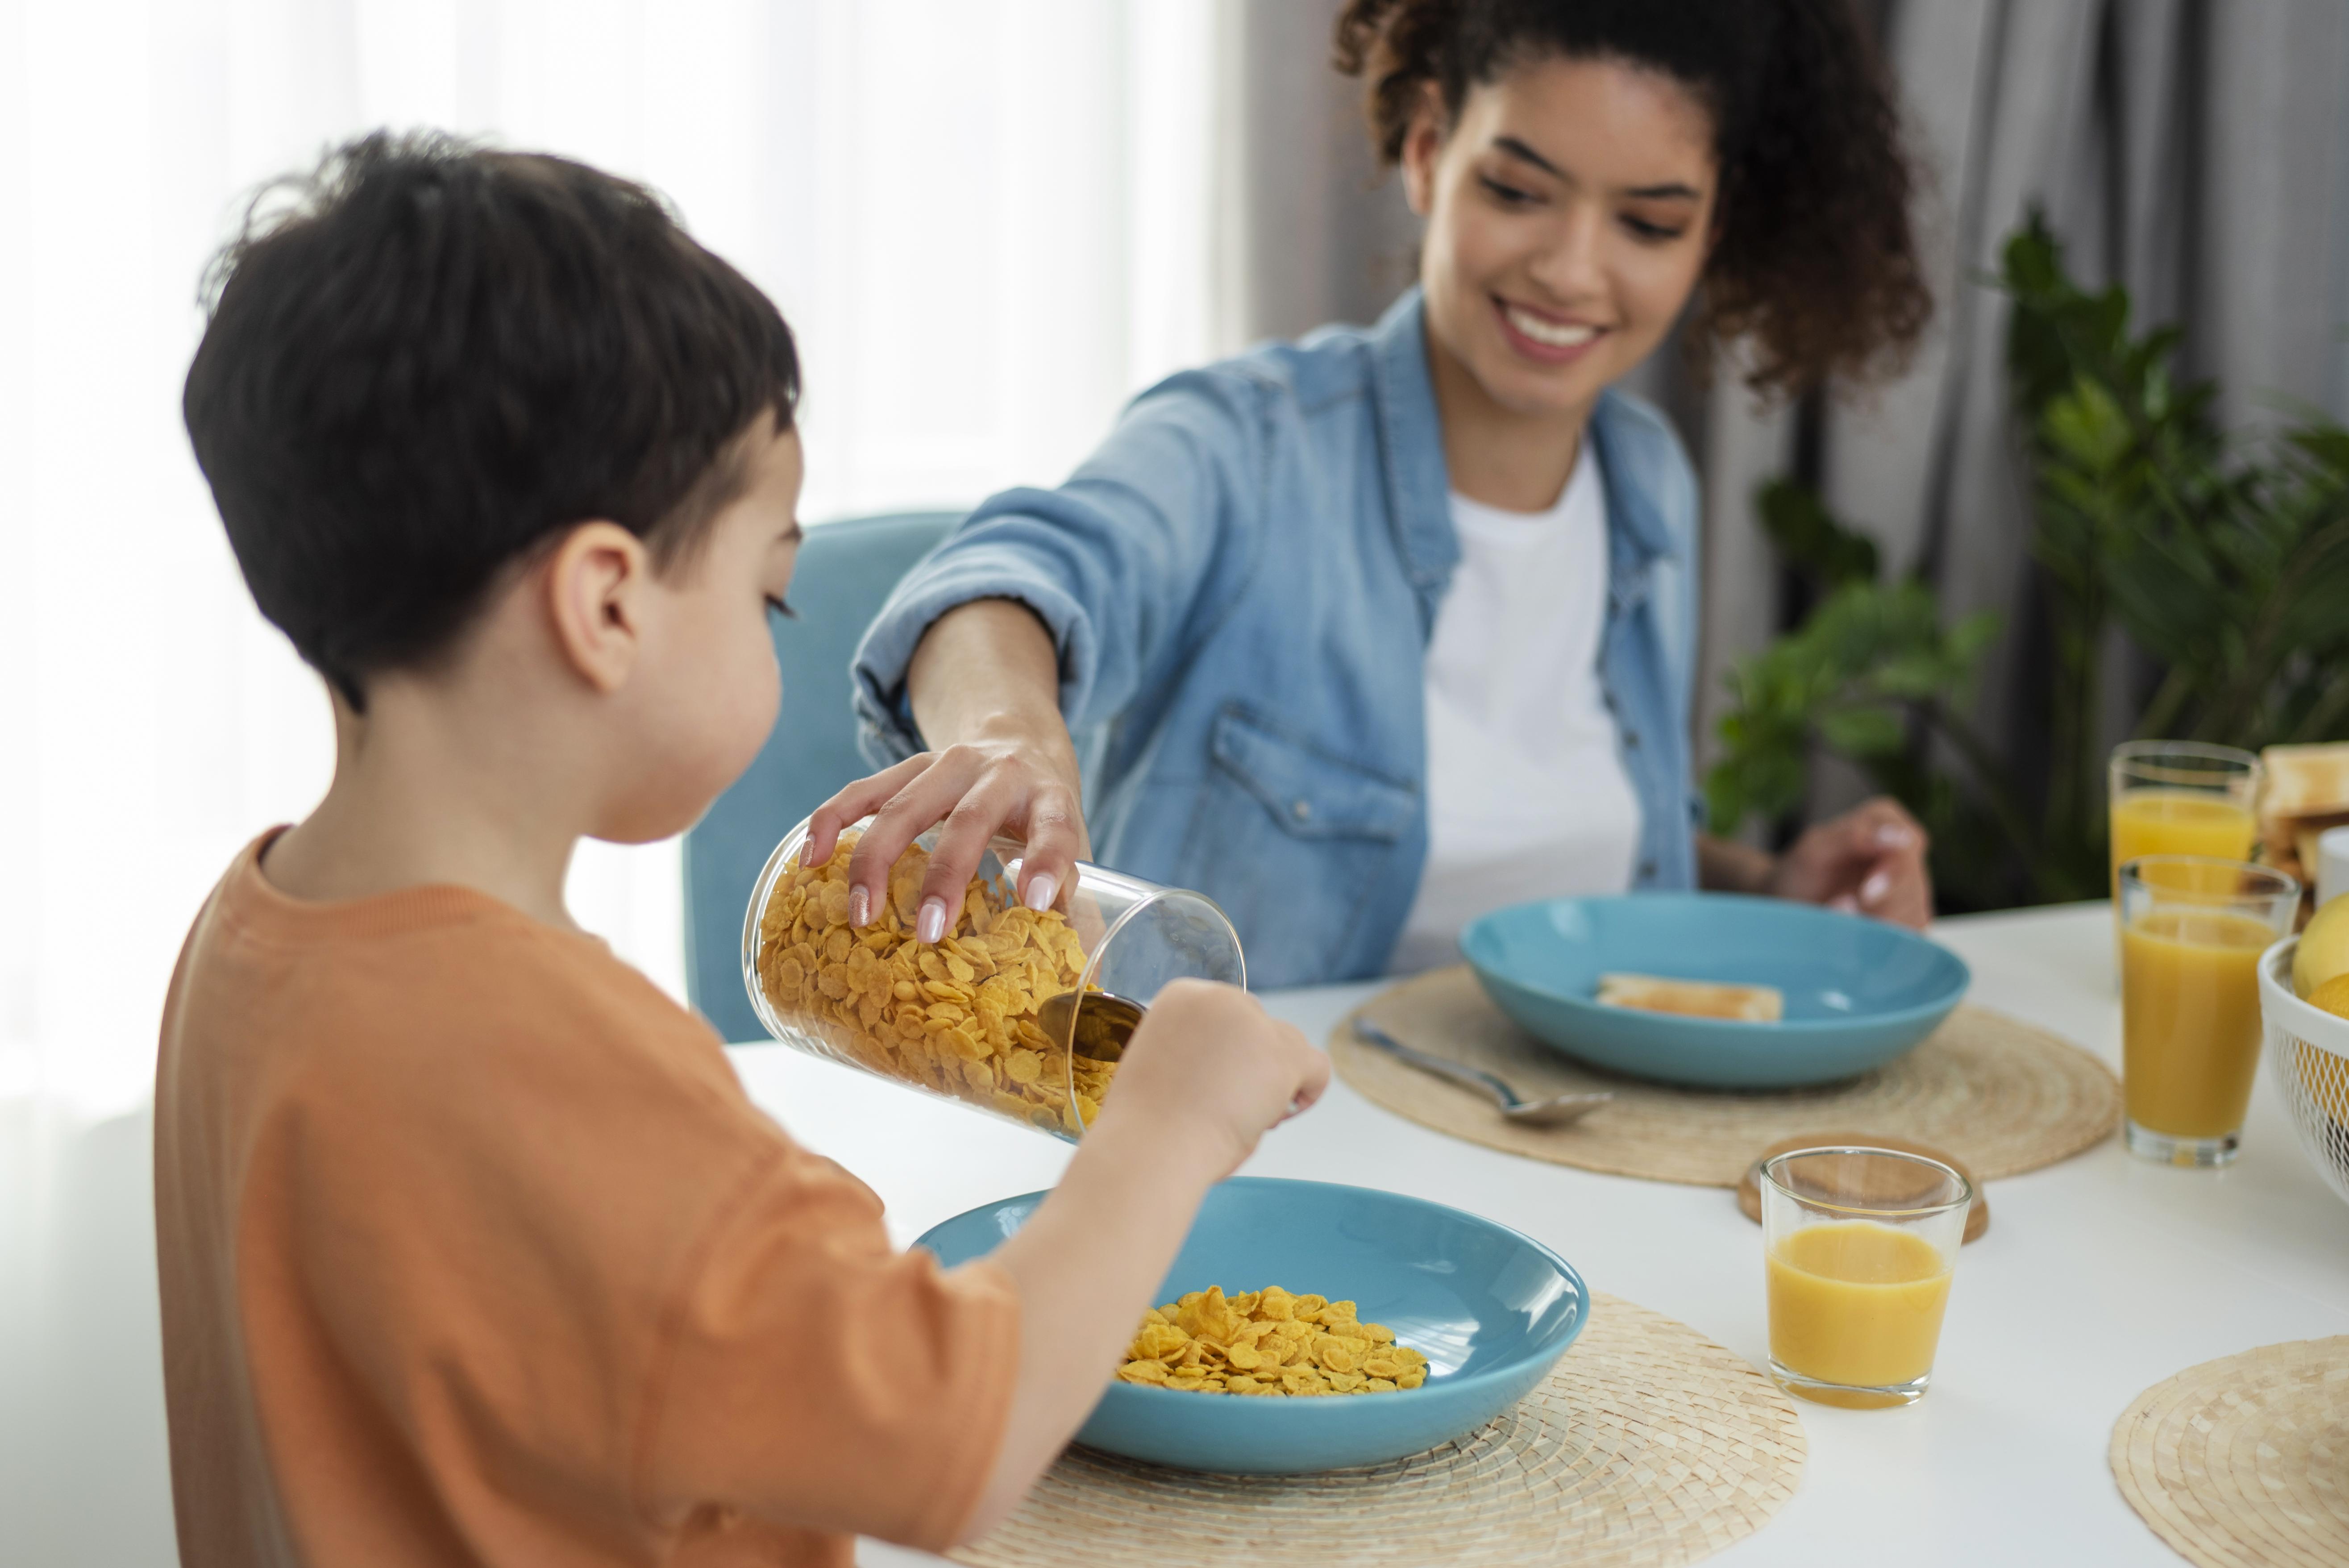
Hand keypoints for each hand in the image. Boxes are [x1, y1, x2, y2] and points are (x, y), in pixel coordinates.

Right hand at [801, 720, 1089, 942]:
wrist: (1018, 740)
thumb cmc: (1043, 817)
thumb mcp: (1070, 850)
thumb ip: (1076, 910)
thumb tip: (1080, 996)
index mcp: (1050, 798)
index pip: (1055, 827)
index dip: (1048, 861)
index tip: (1035, 902)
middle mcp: (1000, 773)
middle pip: (970, 819)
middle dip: (946, 876)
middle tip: (927, 932)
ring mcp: (948, 763)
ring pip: (906, 804)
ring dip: (878, 859)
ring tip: (862, 914)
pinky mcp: (908, 765)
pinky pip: (863, 789)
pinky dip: (833, 820)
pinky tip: (811, 857)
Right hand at [1095, 979, 1329, 1181]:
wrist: (1149, 1147)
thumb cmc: (1150, 1123)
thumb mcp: (1166, 1062)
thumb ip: (1199, 1049)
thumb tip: (1235, 1068)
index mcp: (1183, 995)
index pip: (1228, 1017)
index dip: (1226, 1055)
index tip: (1208, 1087)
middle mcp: (1220, 997)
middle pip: (1259, 1028)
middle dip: (1250, 1067)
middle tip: (1223, 1106)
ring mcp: (1252, 1024)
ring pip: (1288, 1045)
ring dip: (1274, 1080)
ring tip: (1244, 1115)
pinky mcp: (1279, 1056)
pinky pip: (1316, 1067)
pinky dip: (1308, 1092)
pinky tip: (1278, 1115)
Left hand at [1766, 797, 1932, 928]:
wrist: (1788, 905)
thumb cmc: (1799, 871)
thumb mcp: (1815, 849)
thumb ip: (1853, 836)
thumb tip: (1900, 836)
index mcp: (1886, 820)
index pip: (1907, 848)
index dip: (1892, 875)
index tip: (1865, 896)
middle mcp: (1906, 851)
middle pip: (1914, 885)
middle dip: (1880, 908)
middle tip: (1840, 915)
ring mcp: (1911, 886)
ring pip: (1915, 914)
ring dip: (1879, 928)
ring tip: (1839, 924)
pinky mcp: (1909, 918)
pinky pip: (1910, 935)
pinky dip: (1883, 943)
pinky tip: (1856, 940)